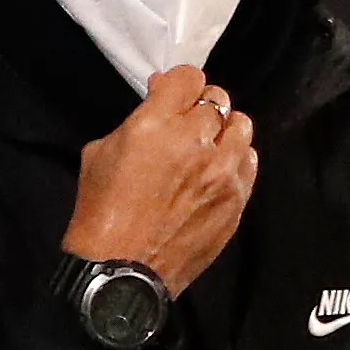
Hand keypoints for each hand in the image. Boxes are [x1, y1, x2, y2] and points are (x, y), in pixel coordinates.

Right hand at [61, 64, 257, 295]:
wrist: (121, 272)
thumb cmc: (101, 211)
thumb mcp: (100, 152)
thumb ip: (135, 120)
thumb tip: (159, 102)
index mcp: (158, 124)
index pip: (189, 77)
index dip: (179, 84)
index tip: (170, 95)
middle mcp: (198, 142)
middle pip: (218, 99)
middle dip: (199, 106)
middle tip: (185, 123)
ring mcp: (223, 174)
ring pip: (242, 127)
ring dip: (224, 129)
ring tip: (208, 144)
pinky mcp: (236, 201)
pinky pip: (249, 164)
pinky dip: (236, 160)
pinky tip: (218, 171)